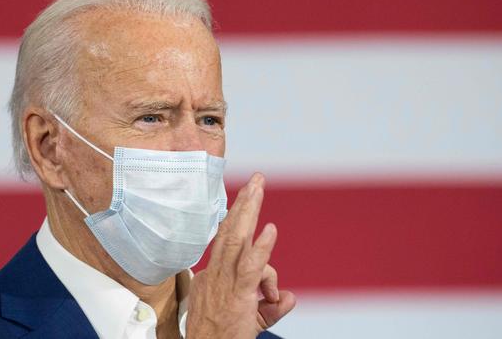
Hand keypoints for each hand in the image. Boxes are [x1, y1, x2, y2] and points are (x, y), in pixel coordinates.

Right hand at [186, 173, 295, 337]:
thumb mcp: (248, 322)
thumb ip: (270, 307)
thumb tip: (289, 297)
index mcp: (212, 278)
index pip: (233, 251)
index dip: (252, 247)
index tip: (268, 276)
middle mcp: (216, 275)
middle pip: (228, 232)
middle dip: (243, 203)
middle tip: (255, 180)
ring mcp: (225, 283)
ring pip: (236, 240)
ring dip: (248, 210)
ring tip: (258, 186)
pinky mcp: (238, 296)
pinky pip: (251, 266)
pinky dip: (262, 247)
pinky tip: (271, 229)